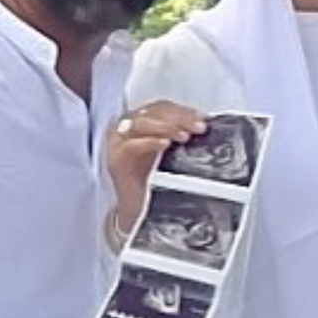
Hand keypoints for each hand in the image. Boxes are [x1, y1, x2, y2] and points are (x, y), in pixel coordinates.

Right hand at [107, 100, 205, 231]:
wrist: (132, 210)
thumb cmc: (149, 181)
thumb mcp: (166, 154)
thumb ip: (178, 137)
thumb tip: (202, 125)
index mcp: (138, 123)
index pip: (160, 108)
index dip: (183, 110)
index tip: (202, 118)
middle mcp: (126, 128)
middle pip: (152, 112)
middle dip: (179, 117)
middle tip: (198, 127)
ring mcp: (118, 142)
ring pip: (141, 124)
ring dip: (166, 126)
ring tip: (185, 135)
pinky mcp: (115, 159)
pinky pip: (131, 145)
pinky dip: (150, 142)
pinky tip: (165, 144)